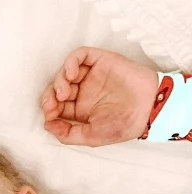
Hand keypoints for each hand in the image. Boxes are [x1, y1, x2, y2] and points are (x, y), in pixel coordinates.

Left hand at [41, 47, 159, 146]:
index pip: (56, 106)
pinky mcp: (101, 61)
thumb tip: (47, 124)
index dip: (49, 109)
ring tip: (64, 92)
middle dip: (50, 95)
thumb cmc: (122, 125)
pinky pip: (81, 55)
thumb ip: (67, 134)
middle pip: (57, 88)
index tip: (50, 115)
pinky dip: (71, 62)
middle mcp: (84, 92)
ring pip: (66, 72)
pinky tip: (71, 75)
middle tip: (53, 103)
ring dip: (59, 80)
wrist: (148, 109)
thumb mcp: (90, 137)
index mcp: (80, 110)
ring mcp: (92, 76)